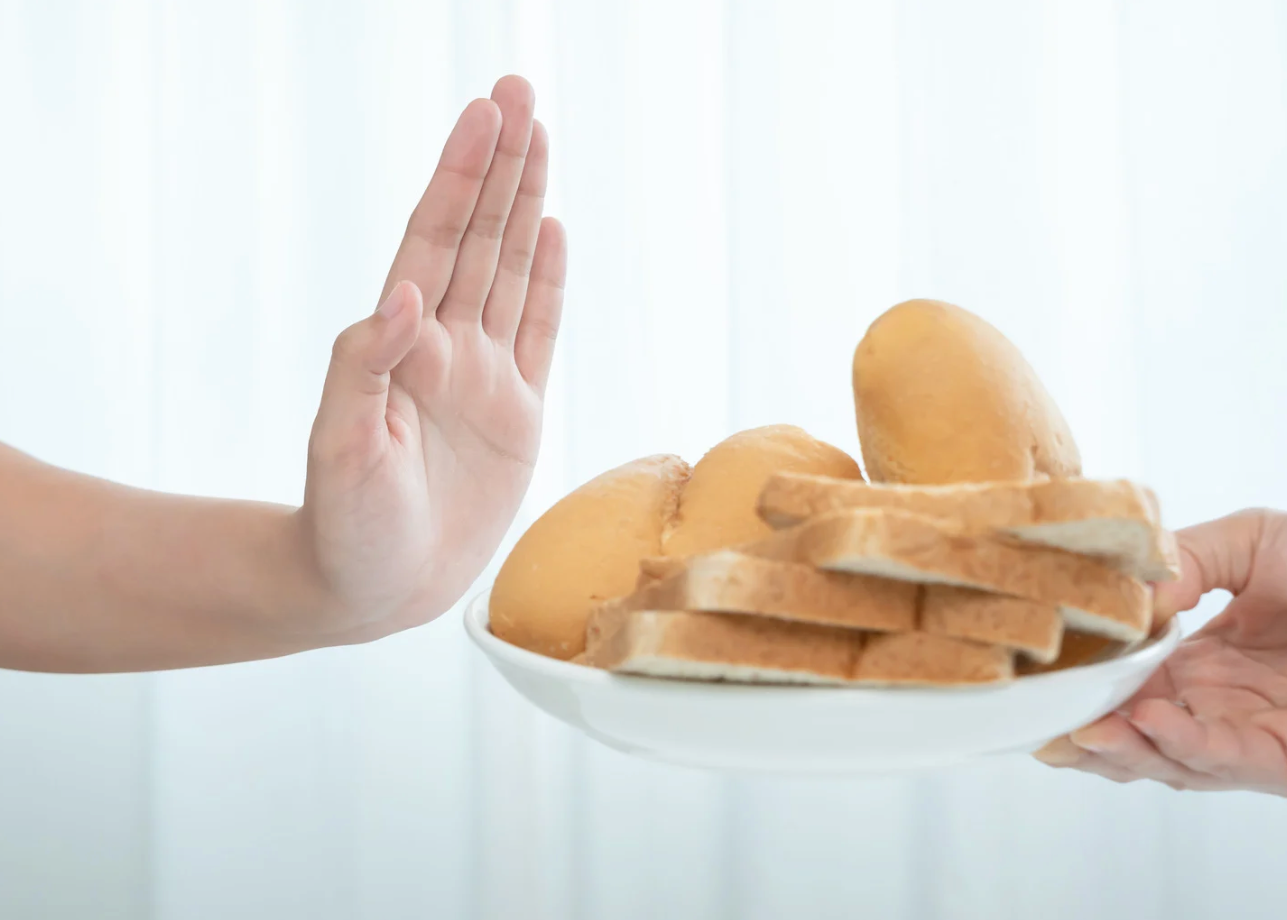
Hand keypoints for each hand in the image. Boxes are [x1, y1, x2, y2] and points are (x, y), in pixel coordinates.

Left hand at [298, 75, 565, 642]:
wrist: (371, 587)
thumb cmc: (344, 524)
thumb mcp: (342, 447)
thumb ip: (367, 367)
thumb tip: (407, 296)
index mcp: (404, 344)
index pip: (437, 239)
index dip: (462, 176)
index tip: (486, 114)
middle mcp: (446, 346)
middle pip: (479, 237)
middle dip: (500, 165)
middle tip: (520, 93)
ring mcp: (484, 376)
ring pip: (512, 271)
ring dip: (526, 205)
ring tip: (541, 139)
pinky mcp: (516, 414)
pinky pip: (540, 334)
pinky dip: (550, 283)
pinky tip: (554, 234)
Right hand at [1035, 509, 1286, 796]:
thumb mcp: (1242, 543)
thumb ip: (1182, 563)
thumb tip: (1129, 597)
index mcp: (1204, 665)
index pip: (1129, 692)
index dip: (1085, 693)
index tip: (1037, 690)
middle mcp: (1224, 710)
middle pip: (1141, 740)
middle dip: (1090, 740)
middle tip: (1041, 731)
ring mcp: (1260, 741)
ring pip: (1176, 763)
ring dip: (1127, 750)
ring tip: (1082, 731)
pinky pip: (1232, 761)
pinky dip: (1187, 745)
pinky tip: (1151, 721)